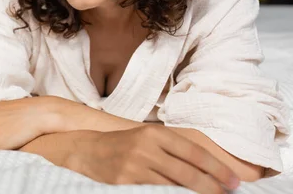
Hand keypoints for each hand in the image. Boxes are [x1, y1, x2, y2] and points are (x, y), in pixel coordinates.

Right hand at [26, 126, 238, 193]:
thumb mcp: (148, 138)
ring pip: (175, 187)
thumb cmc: (124, 145)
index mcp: (154, 133)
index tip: (233, 182)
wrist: (88, 150)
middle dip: (212, 187)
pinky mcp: (125, 183)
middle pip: (188, 173)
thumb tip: (207, 168)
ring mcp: (135, 166)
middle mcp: (146, 147)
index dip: (216, 169)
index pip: (194, 152)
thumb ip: (173, 150)